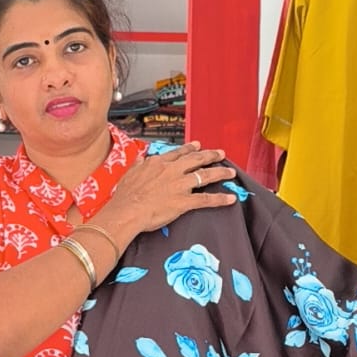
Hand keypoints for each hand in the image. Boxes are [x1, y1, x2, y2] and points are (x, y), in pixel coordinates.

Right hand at [107, 142, 236, 239]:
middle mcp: (172, 170)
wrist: (128, 210)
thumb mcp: (129, 174)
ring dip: (220, 173)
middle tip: (220, 153)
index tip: (198, 146)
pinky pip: (206, 199)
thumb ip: (138, 165)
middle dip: (210, 155)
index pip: (178, 153)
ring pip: (205, 175)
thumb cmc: (125, 196)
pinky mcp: (184, 201)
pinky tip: (231, 199)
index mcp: (159, 163)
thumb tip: (140, 159)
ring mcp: (180, 185)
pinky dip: (220, 199)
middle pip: (196, 159)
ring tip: (230, 172)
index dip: (190, 149)